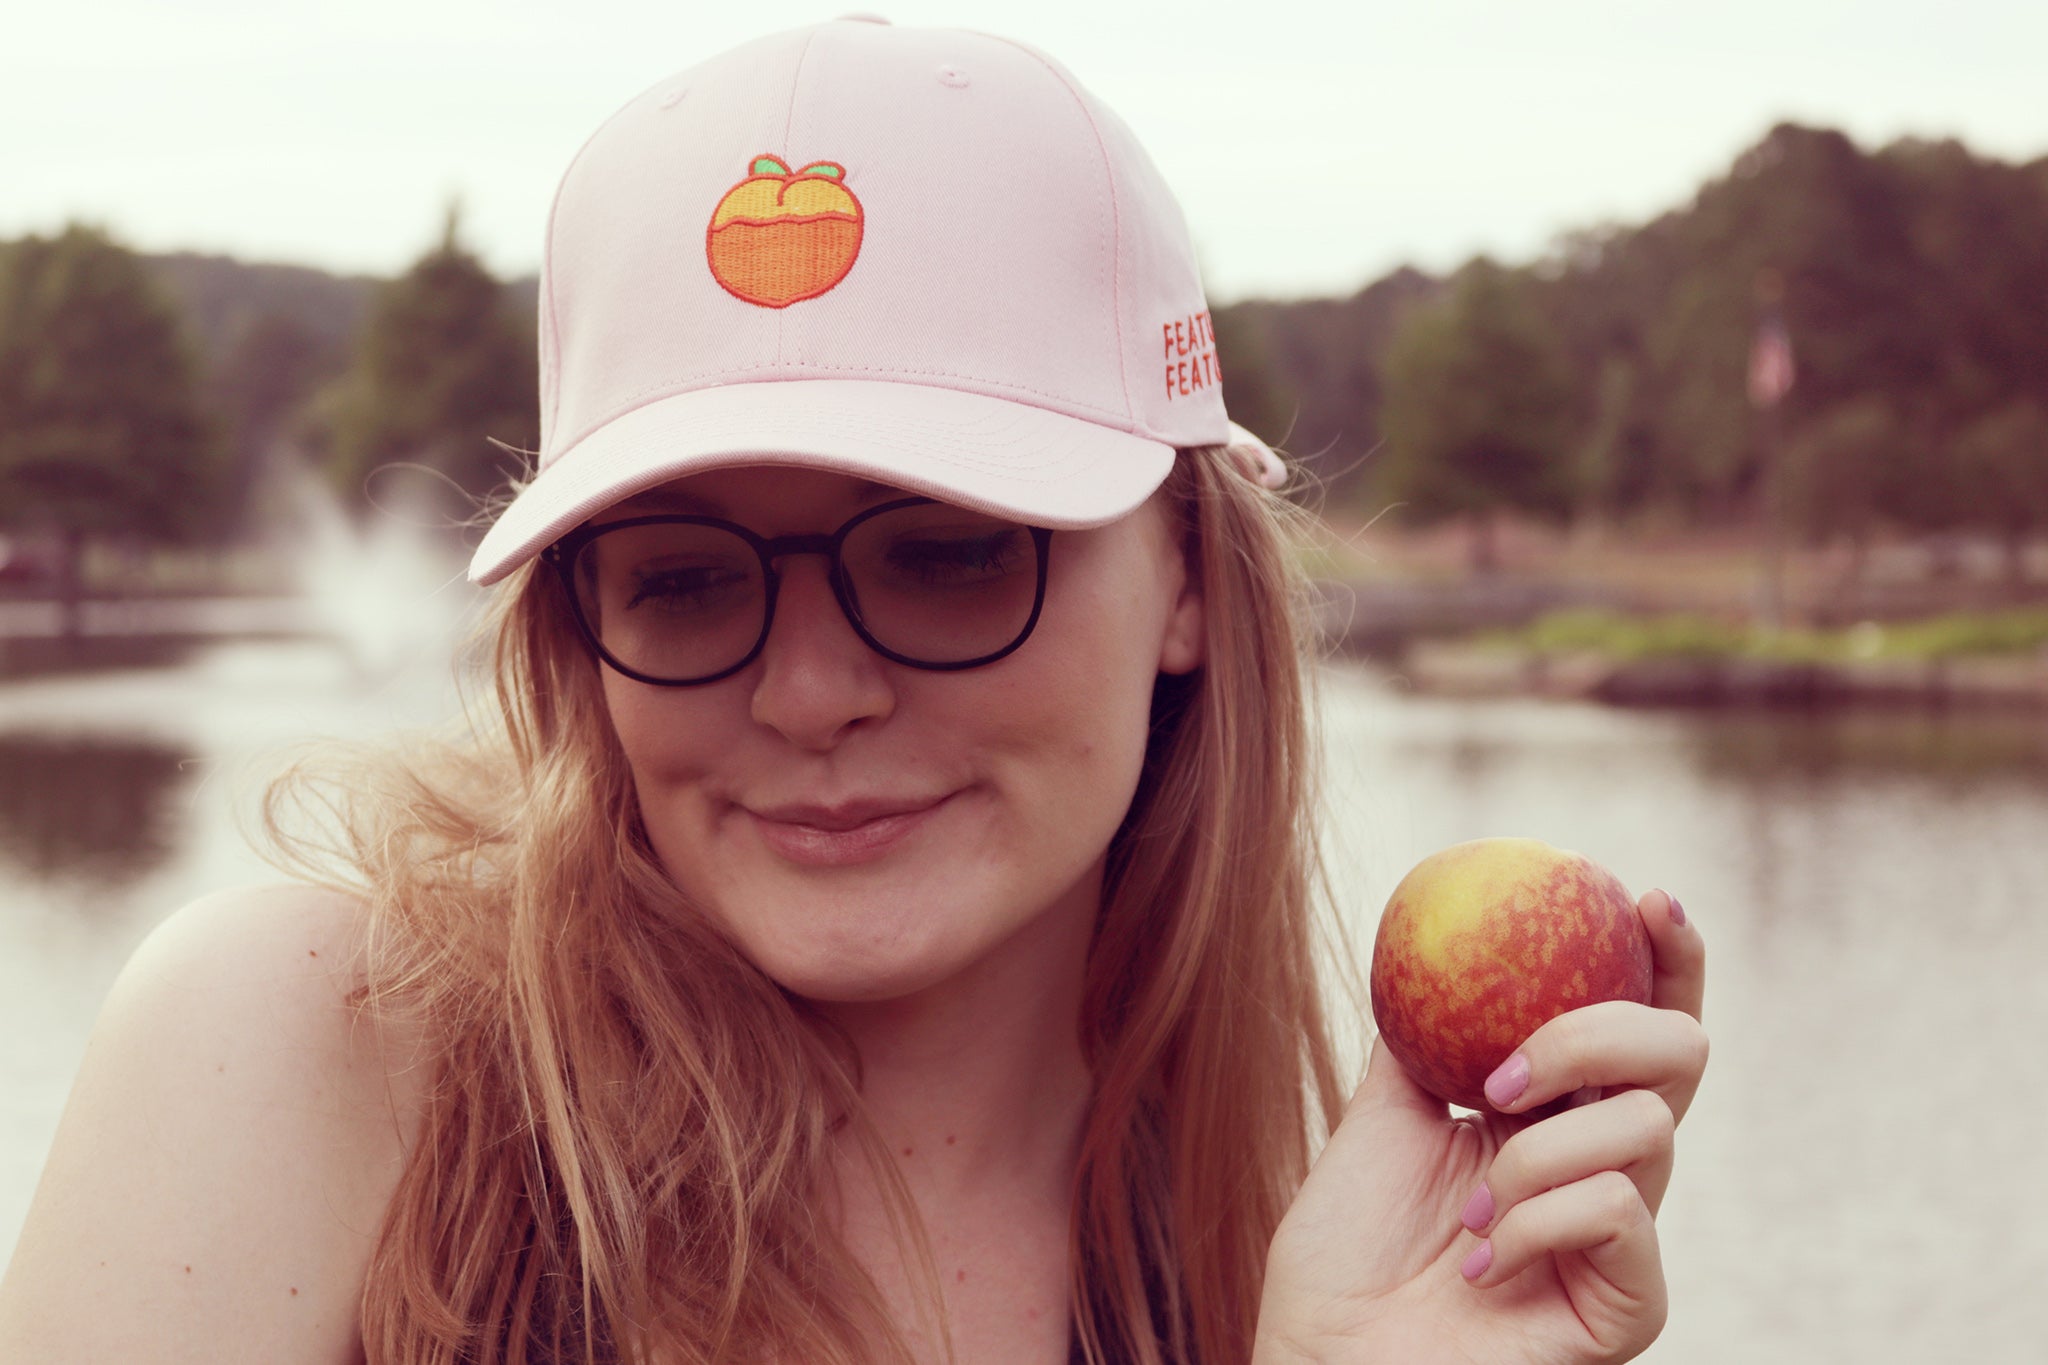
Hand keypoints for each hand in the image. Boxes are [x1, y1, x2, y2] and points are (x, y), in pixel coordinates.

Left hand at [1253, 888, 1707, 1364]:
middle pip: (1680, 1054)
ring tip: (1471, 1206)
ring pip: (1646, 1129)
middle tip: (1507, 1073)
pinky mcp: (1630, 1304)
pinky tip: (1486, 1261)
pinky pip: (1625, 1213)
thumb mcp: (1377, 1118)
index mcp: (1557, 1116)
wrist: (1326, 1359)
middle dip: (1600, 1032)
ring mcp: (1623, 1238)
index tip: (1643, 896)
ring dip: (1537, 1152)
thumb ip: (1419, 1037)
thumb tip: (1426, 942)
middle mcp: (1606, 1167)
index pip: (1637, 1018)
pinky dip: (1545, 1217)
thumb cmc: (1346, 1255)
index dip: (1664, 955)